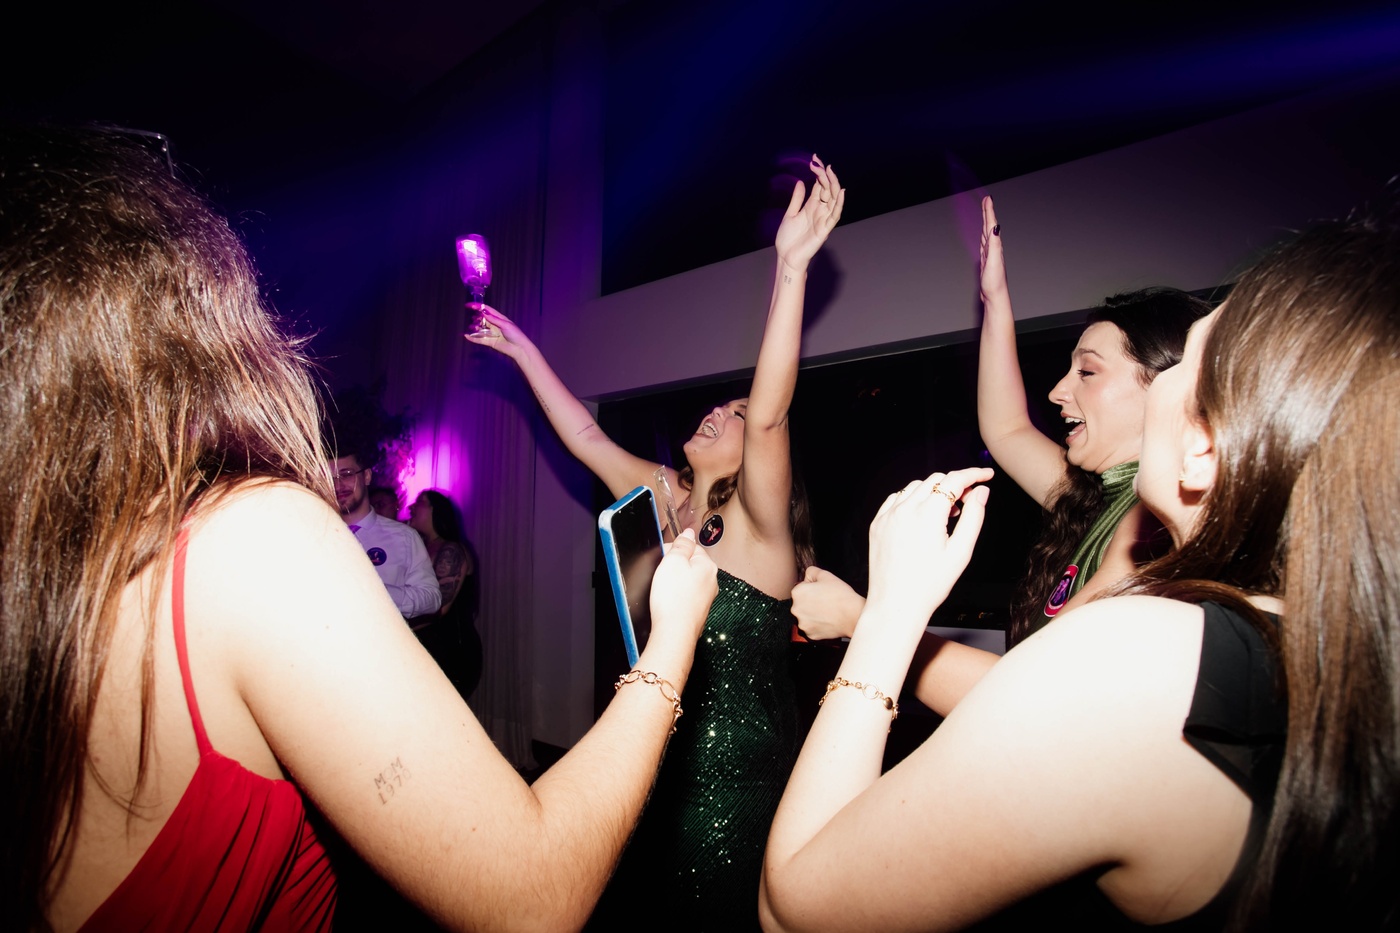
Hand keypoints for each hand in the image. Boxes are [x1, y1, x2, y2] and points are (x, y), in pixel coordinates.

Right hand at [464, 303, 533, 360]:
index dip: (478, 307)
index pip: (487, 310)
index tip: (469, 305)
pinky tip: (466, 336)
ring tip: (472, 327)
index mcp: (499, 318)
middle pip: (482, 319)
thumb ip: (493, 319)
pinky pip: (479, 339)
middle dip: (476, 318)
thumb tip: (483, 312)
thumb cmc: (515, 334)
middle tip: (473, 319)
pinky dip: (472, 338)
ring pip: (480, 329)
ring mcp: (491, 333)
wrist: (519, 348)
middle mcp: (494, 325)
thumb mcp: (505, 324)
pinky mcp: (489, 342)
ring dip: (474, 327)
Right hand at [647, 529, 717, 653]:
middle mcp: (711, 581)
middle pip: (690, 565)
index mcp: (707, 566)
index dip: (674, 550)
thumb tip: (689, 532)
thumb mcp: (673, 561)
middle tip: (661, 575)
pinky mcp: (698, 612)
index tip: (662, 558)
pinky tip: (668, 603)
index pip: (692, 547)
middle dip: (674, 567)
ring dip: (675, 583)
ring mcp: (706, 598)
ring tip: (663, 590)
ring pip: (688, 582)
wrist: (674, 632)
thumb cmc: (673, 598)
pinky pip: (686, 597)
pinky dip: (676, 598)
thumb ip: (682, 544)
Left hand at [774, 154, 844, 271]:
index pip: (820, 186)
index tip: (814, 160)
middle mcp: (820, 211)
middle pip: (828, 190)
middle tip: (820, 162)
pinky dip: (839, 203)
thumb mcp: (790, 214)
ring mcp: (823, 220)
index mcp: (811, 207)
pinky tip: (840, 192)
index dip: (819, 173)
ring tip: (830, 171)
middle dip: (825, 175)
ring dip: (833, 185)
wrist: (786, 257)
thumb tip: (801, 182)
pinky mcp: (825, 229)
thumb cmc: (788, 239)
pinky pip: (835, 215)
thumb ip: (797, 199)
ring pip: (833, 199)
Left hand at [791, 566, 865, 639]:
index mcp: (797, 593)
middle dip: (811, 602)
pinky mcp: (810, 634)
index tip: (822, 592)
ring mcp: (803, 624)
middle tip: (826, 601)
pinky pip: (812, 628)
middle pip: (802, 603)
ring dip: (813, 614)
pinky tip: (828, 620)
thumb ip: (811, 571)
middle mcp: (796, 609)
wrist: (853, 615)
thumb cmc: (840, 595)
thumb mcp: (825, 575)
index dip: (813, 588)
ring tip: (827, 611)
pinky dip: (818, 625)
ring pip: (806, 617)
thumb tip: (806, 576)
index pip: (801, 588)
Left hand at [865, 468, 992, 625]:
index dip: (974, 474)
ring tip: (946, 514)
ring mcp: (888, 515)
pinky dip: (912, 499)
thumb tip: (981, 492)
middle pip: (935, 479)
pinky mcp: (877, 524)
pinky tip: (922, 516)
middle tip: (969, 501)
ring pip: (915, 487)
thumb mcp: (961, 552)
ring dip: (934, 491)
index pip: (954, 480)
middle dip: (955, 484)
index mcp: (927, 514)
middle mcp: (904, 509)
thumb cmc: (930, 585)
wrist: (895, 605)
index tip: (986, 475)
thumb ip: (974, 517)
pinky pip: (896, 499)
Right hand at [979, 196, 1007, 304]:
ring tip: (986, 213)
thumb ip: (994, 244)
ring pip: (987, 234)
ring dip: (986, 222)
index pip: (992, 224)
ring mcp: (990, 254)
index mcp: (995, 246)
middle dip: (988, 212)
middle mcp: (994, 248)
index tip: (988, 198)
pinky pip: (984, 243)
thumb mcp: (994, 261)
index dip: (990, 211)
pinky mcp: (987, 261)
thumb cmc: (994, 282)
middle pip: (990, 226)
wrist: (994, 297)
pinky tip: (984, 236)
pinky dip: (983, 236)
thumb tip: (995, 227)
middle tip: (986, 200)